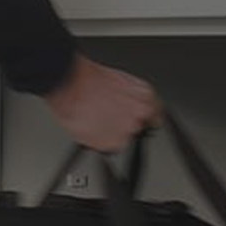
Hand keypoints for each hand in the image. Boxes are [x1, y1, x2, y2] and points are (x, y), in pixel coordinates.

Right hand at [45, 54, 159, 152]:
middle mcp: (138, 118)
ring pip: (121, 137)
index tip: (137, 118)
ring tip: (96, 117)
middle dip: (124, 122)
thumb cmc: (90, 79)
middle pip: (136, 126)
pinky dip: (98, 139)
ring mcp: (125, 133)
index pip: (155, 114)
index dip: (144, 116)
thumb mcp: (120, 80)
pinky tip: (90, 125)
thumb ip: (132, 97)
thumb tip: (131, 105)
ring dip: (111, 131)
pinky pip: (106, 145)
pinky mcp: (110, 145)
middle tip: (108, 114)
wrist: (71, 86)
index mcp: (145, 99)